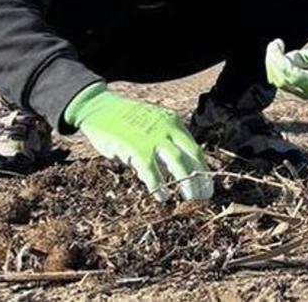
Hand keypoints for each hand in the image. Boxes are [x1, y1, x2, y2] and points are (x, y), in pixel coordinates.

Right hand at [64, 83, 211, 200]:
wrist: (99, 108)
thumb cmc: (125, 121)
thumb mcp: (151, 126)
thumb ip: (163, 146)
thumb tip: (172, 172)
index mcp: (173, 123)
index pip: (195, 148)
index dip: (203, 169)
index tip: (207, 186)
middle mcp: (167, 129)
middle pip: (192, 155)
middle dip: (201, 178)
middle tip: (204, 197)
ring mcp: (152, 137)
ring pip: (177, 163)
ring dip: (186, 183)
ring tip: (189, 199)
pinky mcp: (135, 147)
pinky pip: (151, 171)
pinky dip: (159, 186)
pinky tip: (163, 197)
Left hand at [265, 39, 307, 99]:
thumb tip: (291, 59)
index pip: (294, 77)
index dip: (283, 64)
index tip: (279, 48)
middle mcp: (306, 91)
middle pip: (282, 80)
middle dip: (274, 61)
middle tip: (275, 43)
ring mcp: (297, 90)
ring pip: (276, 78)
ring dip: (272, 60)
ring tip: (278, 44)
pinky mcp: (290, 86)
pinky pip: (276, 76)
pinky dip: (273, 63)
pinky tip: (278, 49)